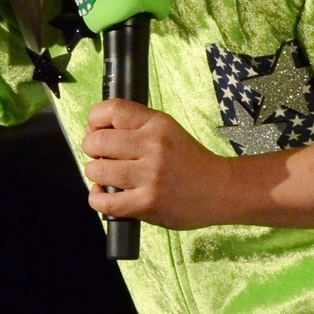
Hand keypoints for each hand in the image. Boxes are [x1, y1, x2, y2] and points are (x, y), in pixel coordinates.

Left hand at [82, 99, 231, 228]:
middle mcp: (153, 146)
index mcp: (158, 124)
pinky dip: (98, 198)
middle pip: (97, 141)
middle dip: (92, 150)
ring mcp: (149, 176)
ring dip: (96, 175)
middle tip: (104, 158)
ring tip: (110, 178)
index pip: (111, 110)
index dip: (94, 121)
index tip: (98, 131)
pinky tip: (108, 195)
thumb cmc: (191, 161)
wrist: (221, 190)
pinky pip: (103, 201)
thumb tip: (94, 132)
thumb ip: (136, 127)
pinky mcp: (146, 203)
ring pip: (96, 171)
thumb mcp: (168, 131)